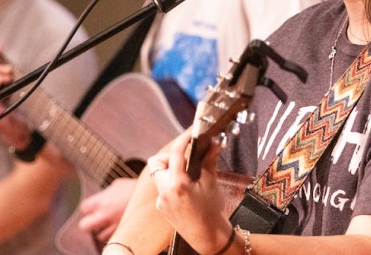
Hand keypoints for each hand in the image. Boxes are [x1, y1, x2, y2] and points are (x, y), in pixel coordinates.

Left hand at [78, 178, 136, 241]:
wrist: (153, 197)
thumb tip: (102, 197)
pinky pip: (113, 238)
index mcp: (101, 201)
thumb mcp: (119, 184)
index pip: (84, 208)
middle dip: (89, 224)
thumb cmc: (137, 188)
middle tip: (96, 220)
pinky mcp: (123, 233)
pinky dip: (115, 234)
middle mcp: (105, 215)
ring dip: (104, 230)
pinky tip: (121, 227)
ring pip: (100, 236)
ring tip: (112, 224)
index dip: (88, 208)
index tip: (93, 208)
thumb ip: (107, 192)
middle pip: (84, 226)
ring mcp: (114, 226)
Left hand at [150, 132, 232, 254]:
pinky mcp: (162, 207)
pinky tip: (187, 190)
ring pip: (159, 175)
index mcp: (178, 184)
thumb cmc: (211, 211)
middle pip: (157, 162)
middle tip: (185, 156)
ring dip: (171, 170)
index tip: (191, 133)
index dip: (183, 139)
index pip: (175, 152)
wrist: (208, 237)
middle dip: (169, 156)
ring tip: (188, 173)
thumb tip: (213, 142)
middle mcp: (165, 191)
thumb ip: (209, 160)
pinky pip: (163, 188)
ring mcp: (161, 200)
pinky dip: (173, 184)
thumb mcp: (211, 183)